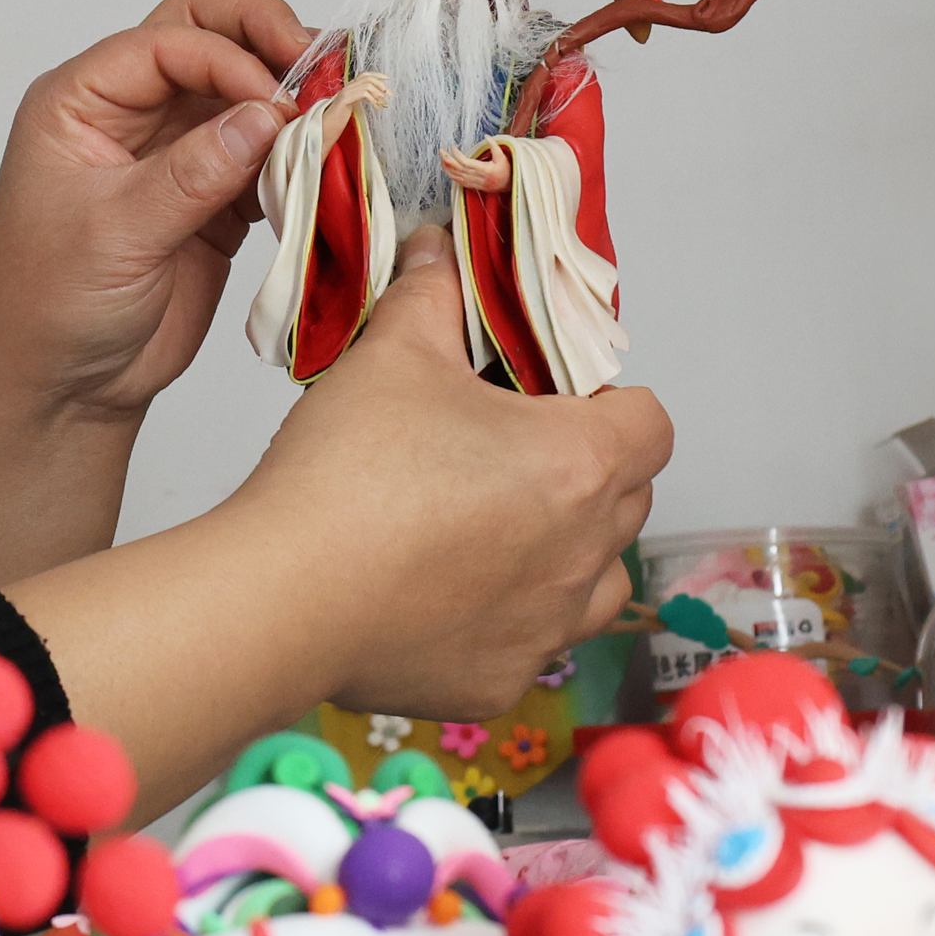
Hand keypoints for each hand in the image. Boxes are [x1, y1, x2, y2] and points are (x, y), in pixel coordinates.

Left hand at [0, 0, 313, 425]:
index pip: (167, 40)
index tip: (278, 102)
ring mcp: (172, 151)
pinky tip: (325, 166)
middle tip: (324, 72)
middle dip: (268, 42)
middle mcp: (126, 113)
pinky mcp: (211, 196)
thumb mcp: (116, 234)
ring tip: (338, 118)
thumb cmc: (50, 306)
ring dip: (291, 100)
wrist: (61, 387)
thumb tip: (268, 115)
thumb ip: (193, 173)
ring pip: (243, 92)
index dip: (230, 56)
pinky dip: (298, 155)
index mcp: (79, 101)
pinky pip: (264, 153)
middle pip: (207, 35)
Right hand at [229, 226, 667, 718]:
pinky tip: (433, 594)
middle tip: (497, 453)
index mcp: (581, 463)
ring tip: (481, 530)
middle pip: (625, 500)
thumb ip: (431, 295)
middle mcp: (586, 553)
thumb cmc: (347, 475)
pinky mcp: (498, 682)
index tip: (547, 398)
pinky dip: (498, 620)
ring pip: (593, 582)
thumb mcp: (391, 355)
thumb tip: (440, 252)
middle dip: (580, 473)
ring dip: (560, 553)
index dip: (607, 403)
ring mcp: (546, 627)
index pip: (650, 423)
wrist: (284, 594)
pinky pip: (527, 645)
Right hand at [334, 71, 389, 116]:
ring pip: (367, 85)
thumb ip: (363, 96)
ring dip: (378, 93)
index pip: (365, 74)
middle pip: (368, 78)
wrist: (329, 122)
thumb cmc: (342, 115)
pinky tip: (376, 106)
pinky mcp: (345, 98)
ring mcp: (346, 91)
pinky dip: (373, 99)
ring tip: (382, 102)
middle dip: (381, 84)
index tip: (387, 78)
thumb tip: (379, 96)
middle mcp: (348, 86)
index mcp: (351, 86)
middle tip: (389, 93)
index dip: (377, 74)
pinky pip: (363, 93)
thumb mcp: (355, 103)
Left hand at [439, 144, 510, 193]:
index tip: (452, 146)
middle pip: (457, 169)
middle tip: (441, 150)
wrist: (507, 185)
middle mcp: (477, 177)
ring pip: (455, 176)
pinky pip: (457, 181)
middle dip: (447, 159)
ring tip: (441, 157)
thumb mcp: (502, 156)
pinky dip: (450, 174)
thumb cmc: (505, 169)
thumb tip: (486, 135)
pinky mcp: (471, 185)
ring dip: (446, 167)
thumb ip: (494, 145)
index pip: (466, 163)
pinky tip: (446, 167)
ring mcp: (473, 182)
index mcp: (484, 170)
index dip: (457, 155)